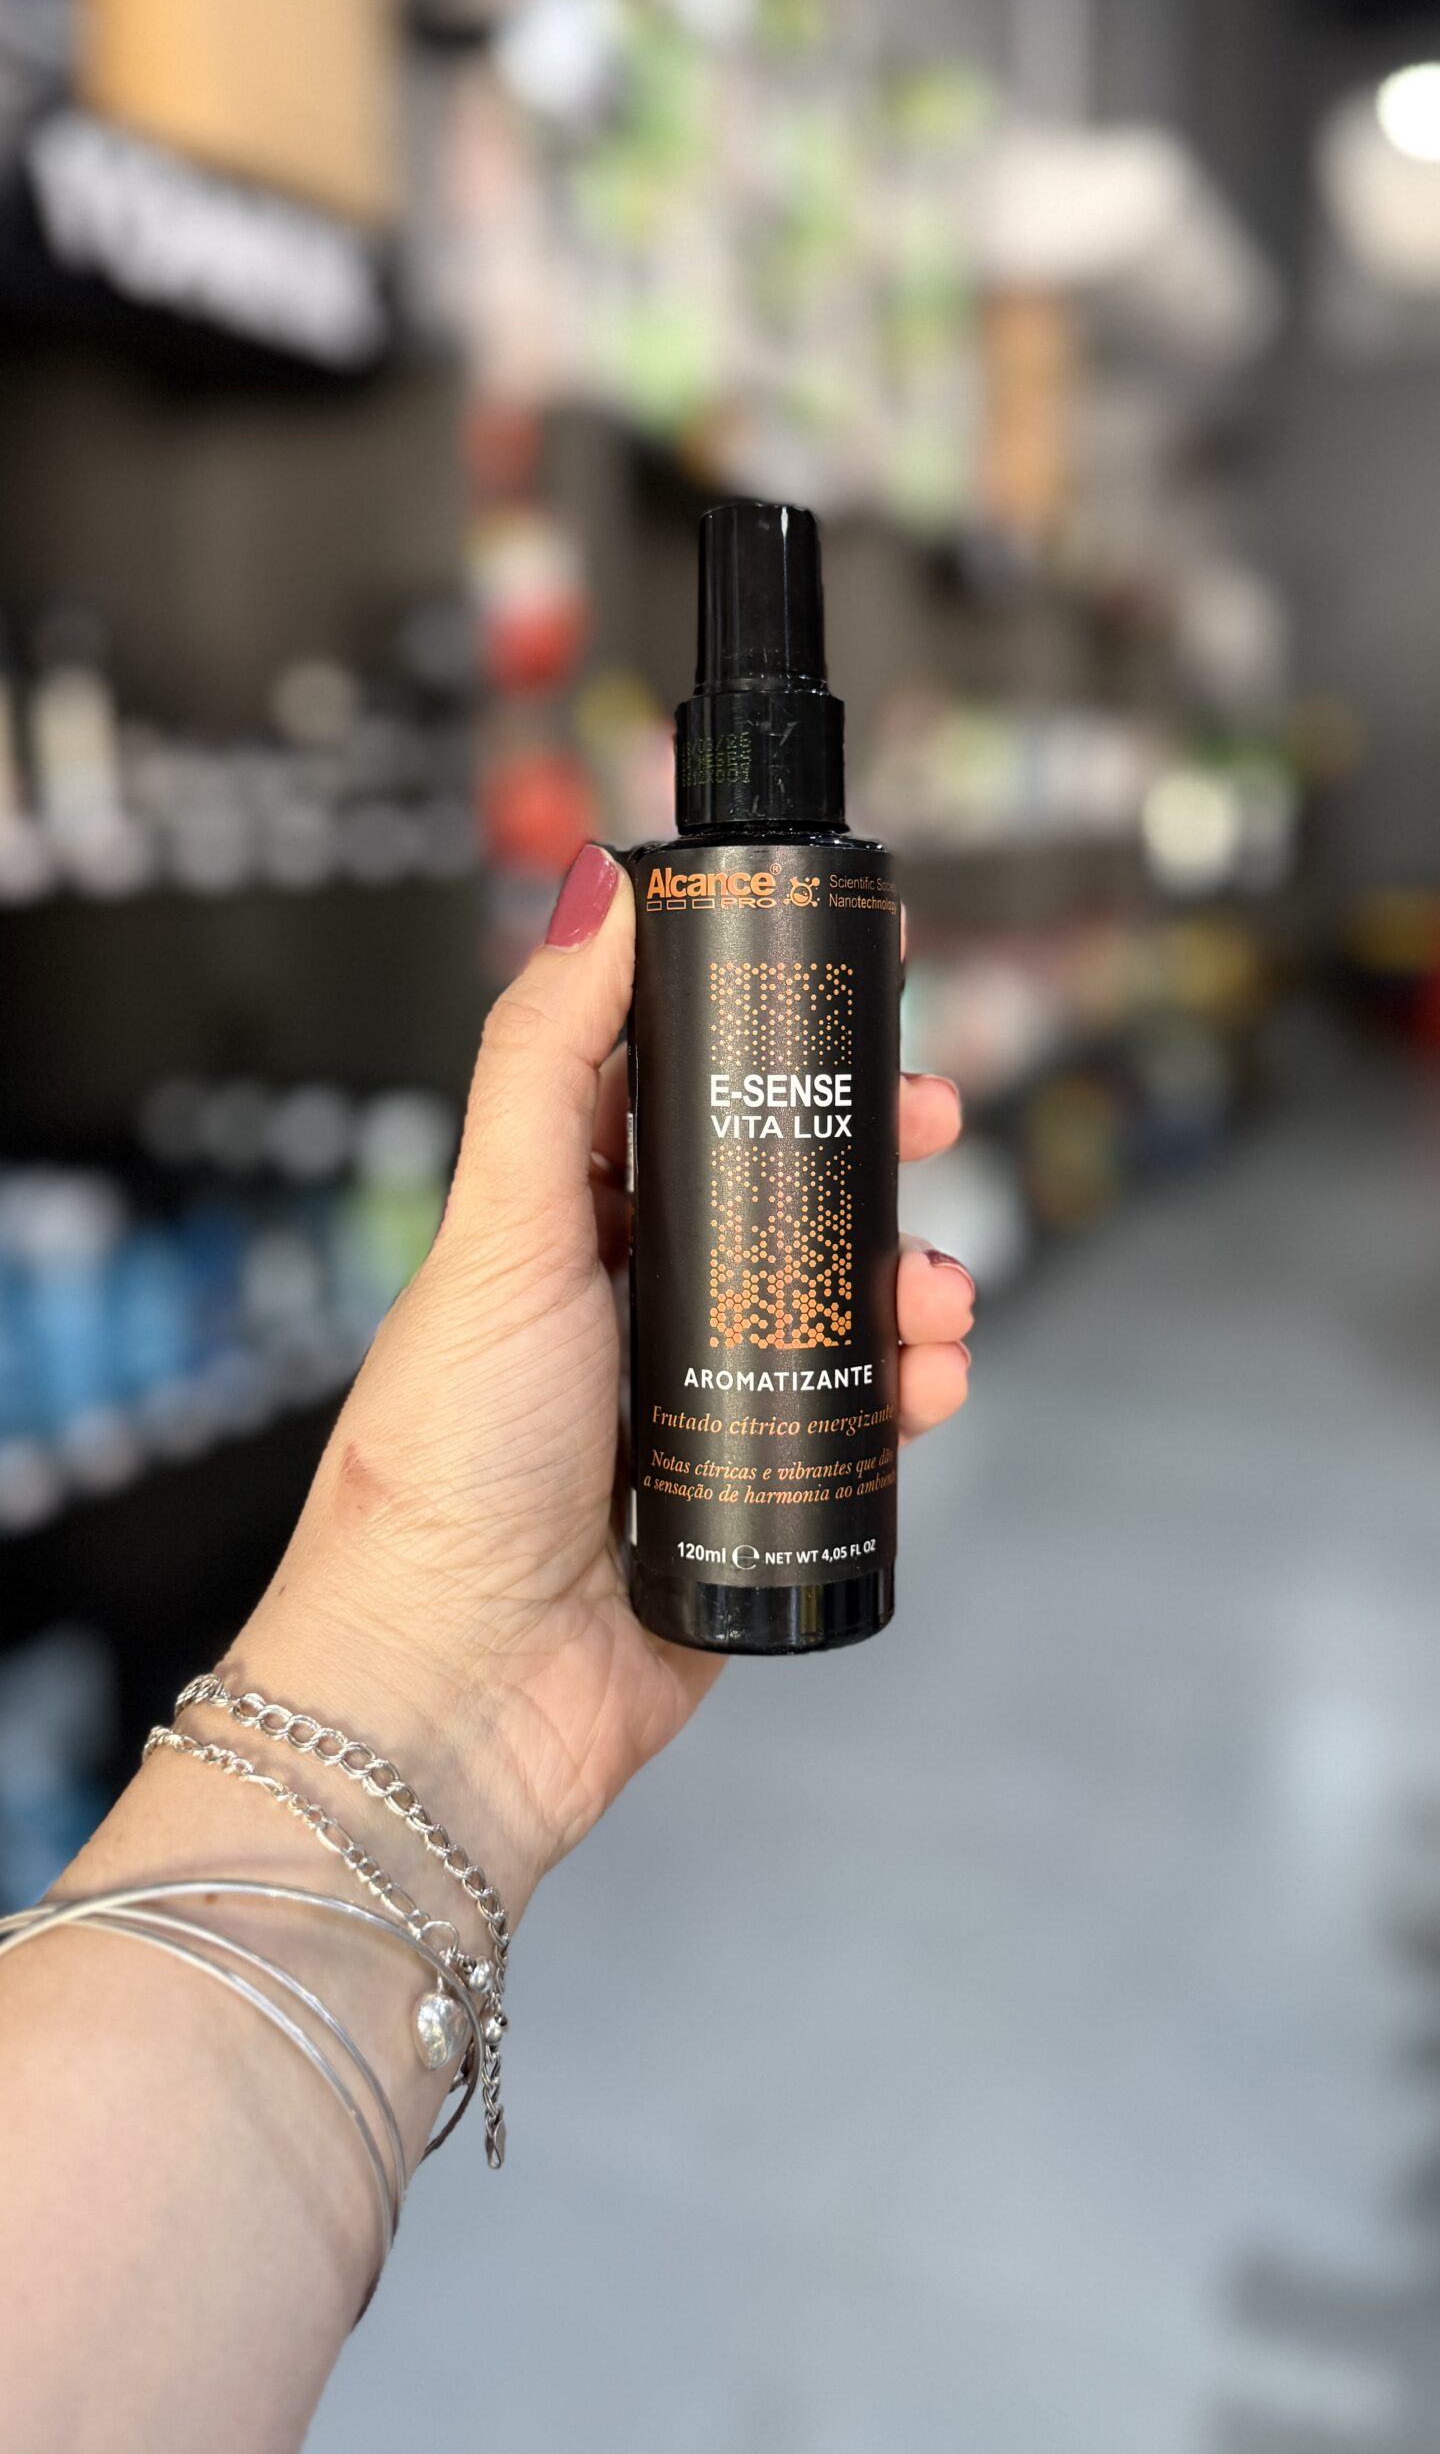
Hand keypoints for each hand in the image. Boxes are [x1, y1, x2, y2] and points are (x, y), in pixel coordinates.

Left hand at [240, 846, 971, 1920]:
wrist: (461, 1691)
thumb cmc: (448, 1460)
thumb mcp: (499, 1230)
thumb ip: (547, 1059)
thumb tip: (594, 885)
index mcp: (567, 1219)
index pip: (684, 1088)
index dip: (772, 1026)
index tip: (858, 977)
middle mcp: (638, 1295)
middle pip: (784, 1183)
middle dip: (869, 1143)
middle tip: (934, 1116)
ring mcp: (702, 1392)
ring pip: (839, 1294)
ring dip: (912, 1270)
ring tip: (937, 1290)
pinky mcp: (756, 1483)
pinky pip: (857, 1412)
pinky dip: (912, 1384)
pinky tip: (934, 1375)